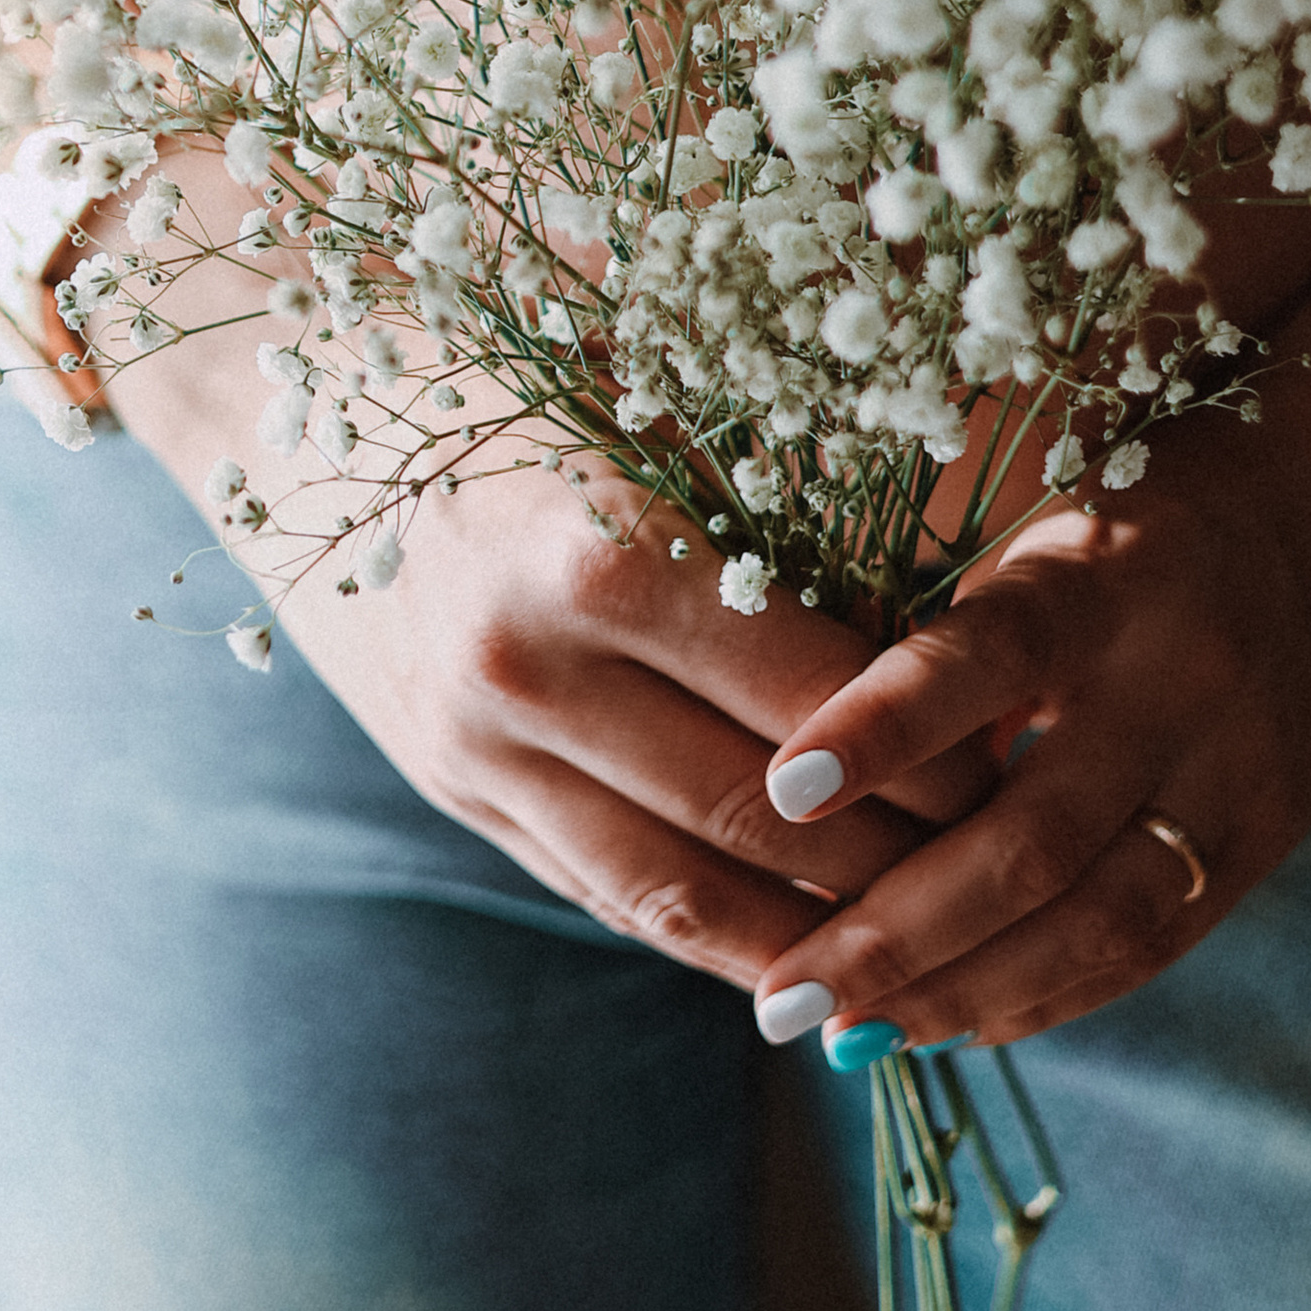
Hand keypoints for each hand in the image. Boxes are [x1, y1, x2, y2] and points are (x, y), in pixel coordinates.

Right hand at [269, 441, 997, 987]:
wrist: (287, 407)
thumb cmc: (507, 359)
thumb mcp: (647, 384)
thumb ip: (783, 479)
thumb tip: (959, 575)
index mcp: (601, 554)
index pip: (812, 695)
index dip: (932, 744)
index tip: (1022, 748)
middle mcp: (531, 671)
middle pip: (758, 814)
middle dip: (899, 856)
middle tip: (1005, 858)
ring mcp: (479, 749)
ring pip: (681, 893)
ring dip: (814, 936)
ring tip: (927, 941)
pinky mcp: (455, 793)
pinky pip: (608, 895)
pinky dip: (714, 938)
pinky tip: (804, 951)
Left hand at [745, 409, 1310, 1053]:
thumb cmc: (1129, 515)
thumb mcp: (1034, 530)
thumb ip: (942, 641)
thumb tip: (801, 778)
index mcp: (1107, 578)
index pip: (989, 655)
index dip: (882, 726)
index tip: (779, 789)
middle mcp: (1182, 683)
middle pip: (1039, 839)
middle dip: (898, 932)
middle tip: (781, 994)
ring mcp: (1238, 776)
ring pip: (1100, 922)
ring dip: (961, 993)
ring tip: (846, 1031)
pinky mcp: (1266, 839)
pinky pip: (1148, 948)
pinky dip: (1040, 996)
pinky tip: (945, 1023)